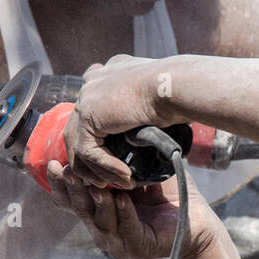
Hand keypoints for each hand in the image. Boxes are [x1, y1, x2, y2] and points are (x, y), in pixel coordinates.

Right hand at [47, 160, 218, 258]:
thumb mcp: (137, 172)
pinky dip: (124, 213)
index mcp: (98, 209)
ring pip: (99, 220)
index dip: (59, 184)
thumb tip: (102, 129)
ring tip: (93, 182)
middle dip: (71, 189)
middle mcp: (101, 226)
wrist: (195, 217)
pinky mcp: (136, 247)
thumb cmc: (166, 193)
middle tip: (65, 169)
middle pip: (79, 209)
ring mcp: (117, 240)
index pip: (70, 199)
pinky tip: (122, 198)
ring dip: (95, 200)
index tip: (53, 164)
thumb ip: (118, 160)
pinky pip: (126, 228)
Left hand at [64, 54, 185, 190]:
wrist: (174, 86)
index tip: (110, 154)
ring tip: (120, 184)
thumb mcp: (160, 97)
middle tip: (106, 178)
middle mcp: (94, 82)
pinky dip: (107, 168)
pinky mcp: (88, 115)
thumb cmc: (178, 91)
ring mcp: (87, 98)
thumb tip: (158, 126)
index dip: (97, 132)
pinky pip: (89, 152)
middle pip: (80, 127)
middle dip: (91, 157)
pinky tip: (127, 177)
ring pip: (81, 144)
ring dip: (99, 170)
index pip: (92, 103)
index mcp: (109, 74)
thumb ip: (146, 108)